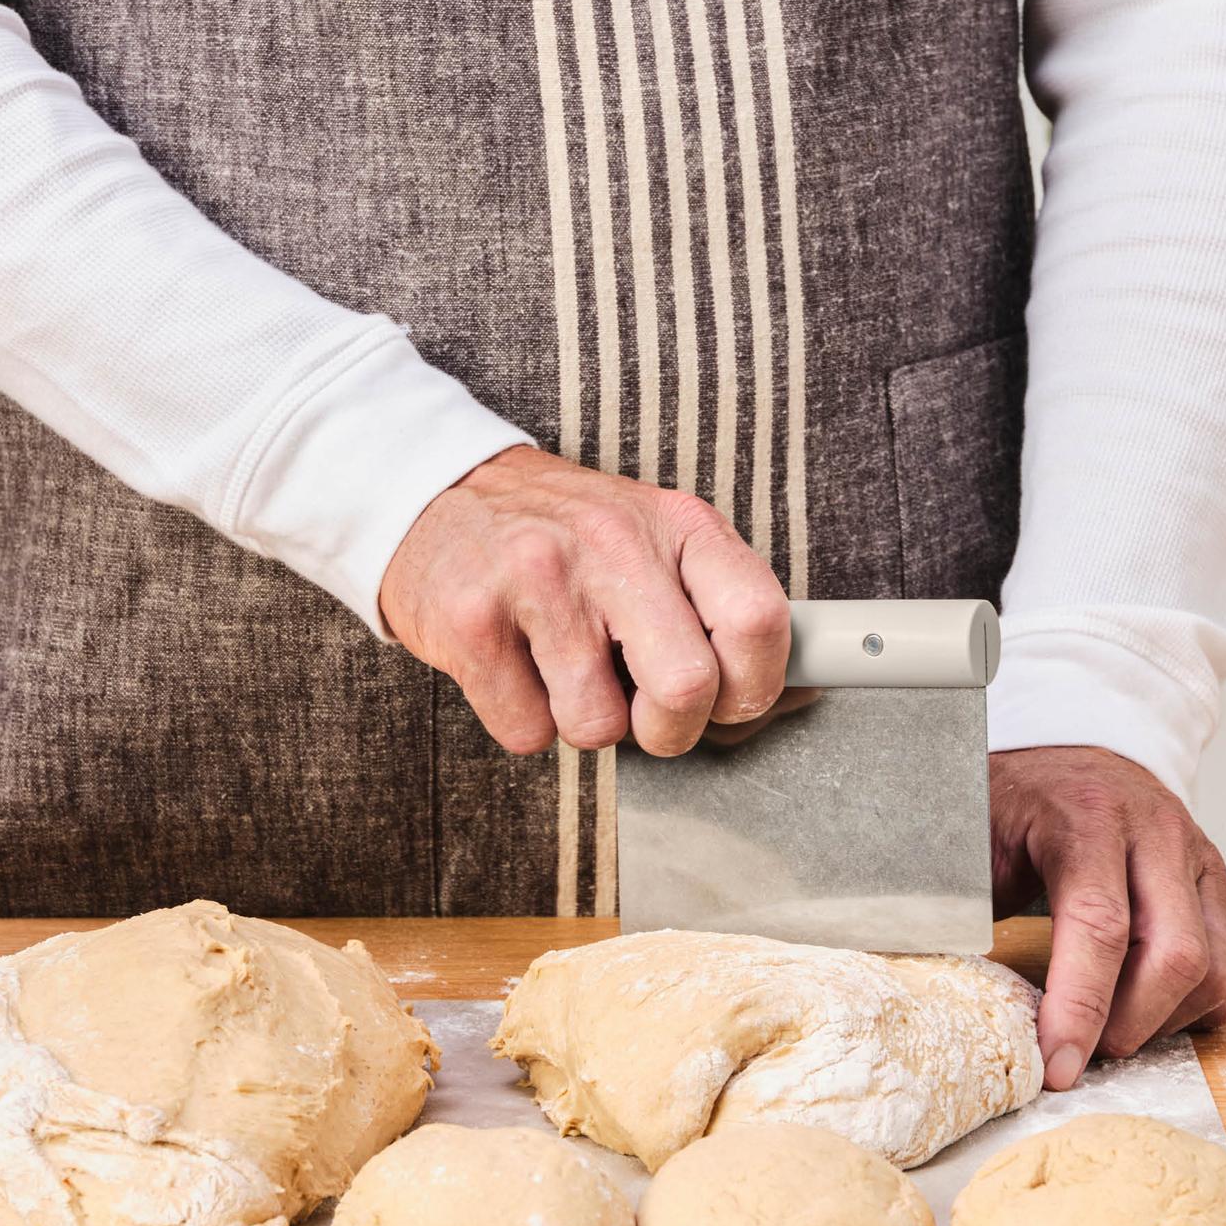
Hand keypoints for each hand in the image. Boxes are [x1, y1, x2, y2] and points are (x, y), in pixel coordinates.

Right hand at [379, 445, 789, 756]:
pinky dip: (524, 718)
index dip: (756, 684)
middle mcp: (613, 546)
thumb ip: (711, 600)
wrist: (433, 493)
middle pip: (687, 689)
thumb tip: (792, 684)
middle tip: (644, 713)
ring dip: (583, 720)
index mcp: (675, 525)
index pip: (759, 618)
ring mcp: (540, 581)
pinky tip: (513, 664)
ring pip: (599, 726)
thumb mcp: (648, 535)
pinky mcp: (474, 623)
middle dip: (668, 729)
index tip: (732, 698)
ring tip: (560, 664)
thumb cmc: (559, 533)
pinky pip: (527, 733)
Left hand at [990, 746, 1225, 1089]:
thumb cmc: (1015, 799)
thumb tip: (928, 969)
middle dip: (1127, 1026)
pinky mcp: (1214, 882)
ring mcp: (1194, 857)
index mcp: (1087, 815)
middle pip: (1172, 954)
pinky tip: (1140, 1008)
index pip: (1098, 925)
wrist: (1066, 754)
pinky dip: (1189, 1006)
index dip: (1079, 1006)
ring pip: (1210, 969)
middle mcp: (1155, 833)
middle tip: (1080, 1056)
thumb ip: (961, 898)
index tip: (1056, 1063)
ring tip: (1104, 1030)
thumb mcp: (975, 834)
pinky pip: (1225, 966)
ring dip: (1160, 1022)